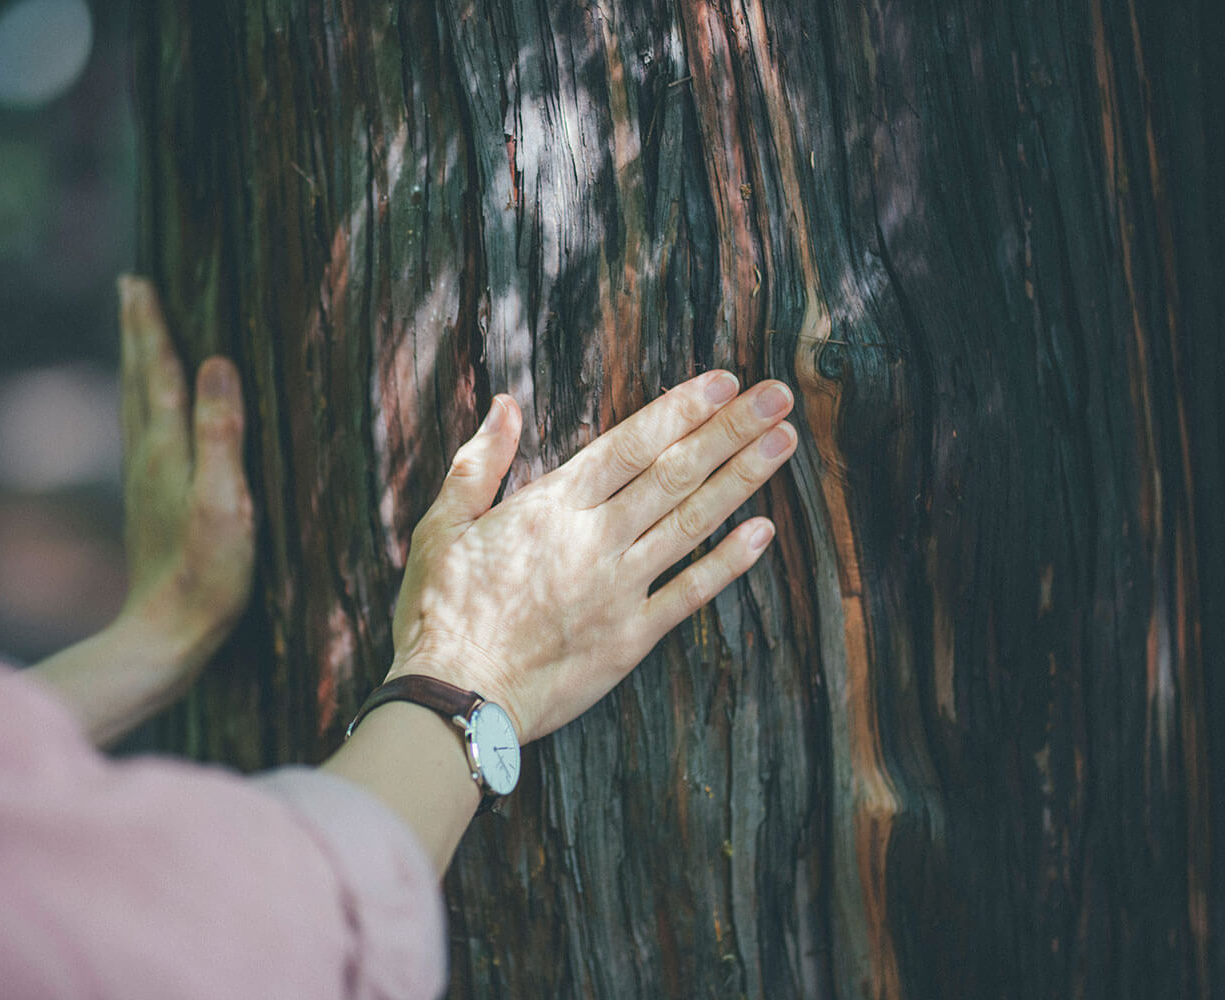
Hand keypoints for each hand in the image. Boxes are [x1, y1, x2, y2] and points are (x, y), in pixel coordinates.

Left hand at [29, 276, 253, 744]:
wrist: (169, 633)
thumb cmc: (208, 574)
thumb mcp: (226, 501)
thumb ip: (221, 431)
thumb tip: (217, 363)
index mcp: (166, 450)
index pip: (156, 372)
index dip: (149, 326)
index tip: (138, 281)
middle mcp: (147, 459)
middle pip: (136, 380)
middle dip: (134, 331)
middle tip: (129, 288)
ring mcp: (145, 483)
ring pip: (134, 405)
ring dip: (134, 363)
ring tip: (136, 333)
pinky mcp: (151, 504)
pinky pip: (143, 432)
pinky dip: (142, 401)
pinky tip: (150, 412)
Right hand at [387, 372, 795, 743]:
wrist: (454, 696)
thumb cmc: (440, 611)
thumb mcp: (443, 524)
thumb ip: (480, 461)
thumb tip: (505, 404)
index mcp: (552, 506)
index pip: (631, 443)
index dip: (682, 408)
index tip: (724, 381)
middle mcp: (596, 539)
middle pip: (676, 472)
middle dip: (731, 429)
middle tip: (777, 396)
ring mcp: (619, 587)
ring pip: (692, 522)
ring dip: (742, 480)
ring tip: (783, 443)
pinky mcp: (631, 637)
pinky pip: (690, 592)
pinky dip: (730, 562)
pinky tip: (763, 532)